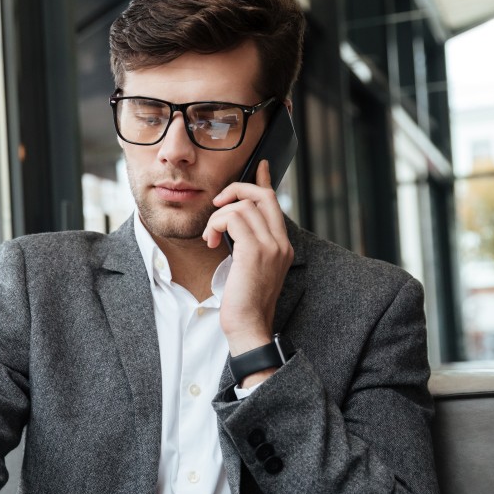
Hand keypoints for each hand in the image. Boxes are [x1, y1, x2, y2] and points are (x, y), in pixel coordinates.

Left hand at [200, 160, 293, 372]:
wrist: (249, 326)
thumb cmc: (244, 302)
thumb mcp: (248, 267)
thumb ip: (247, 245)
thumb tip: (234, 227)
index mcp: (282, 245)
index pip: (274, 203)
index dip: (265, 181)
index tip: (261, 166)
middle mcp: (281, 242)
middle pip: (262, 196)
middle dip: (236, 191)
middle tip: (218, 204)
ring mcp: (271, 246)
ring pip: (242, 206)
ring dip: (218, 217)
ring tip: (211, 237)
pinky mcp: (255, 251)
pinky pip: (233, 218)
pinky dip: (216, 224)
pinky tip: (211, 241)